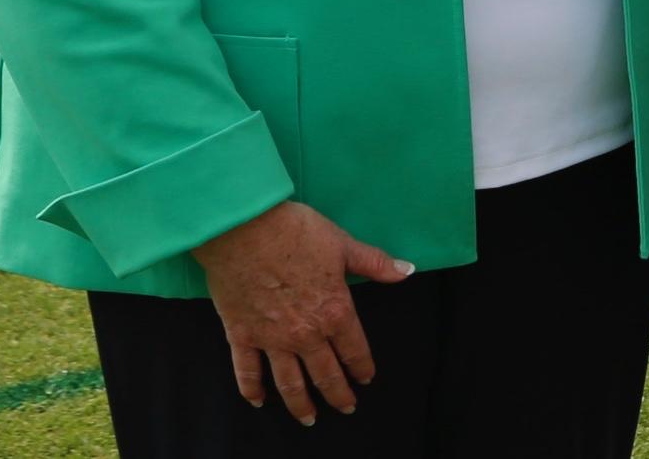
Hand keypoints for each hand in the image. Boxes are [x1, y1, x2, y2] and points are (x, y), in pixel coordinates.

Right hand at [192, 201, 413, 426]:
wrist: (244, 229)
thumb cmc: (296, 232)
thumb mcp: (343, 244)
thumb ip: (375, 264)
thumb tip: (407, 271)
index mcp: (334, 311)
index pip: (354, 349)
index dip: (362, 367)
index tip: (366, 379)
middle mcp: (305, 333)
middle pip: (325, 374)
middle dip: (338, 394)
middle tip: (346, 408)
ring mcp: (271, 339)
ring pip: (289, 382)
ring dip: (300, 404)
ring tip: (309, 418)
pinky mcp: (241, 336)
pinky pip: (247, 372)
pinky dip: (252, 390)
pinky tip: (259, 401)